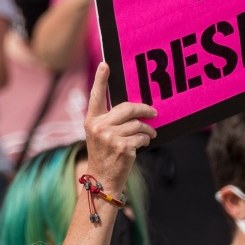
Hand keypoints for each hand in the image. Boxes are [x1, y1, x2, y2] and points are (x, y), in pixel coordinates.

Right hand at [81, 62, 156, 191]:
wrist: (102, 179)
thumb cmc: (104, 154)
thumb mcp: (99, 134)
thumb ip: (110, 120)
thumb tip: (135, 109)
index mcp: (91, 120)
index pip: (96, 96)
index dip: (100, 79)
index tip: (105, 64)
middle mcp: (98, 126)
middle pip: (127, 108)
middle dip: (144, 109)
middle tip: (153, 113)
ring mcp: (110, 137)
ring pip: (137, 124)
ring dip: (147, 129)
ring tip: (149, 134)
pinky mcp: (122, 147)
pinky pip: (141, 137)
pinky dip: (145, 140)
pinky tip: (141, 144)